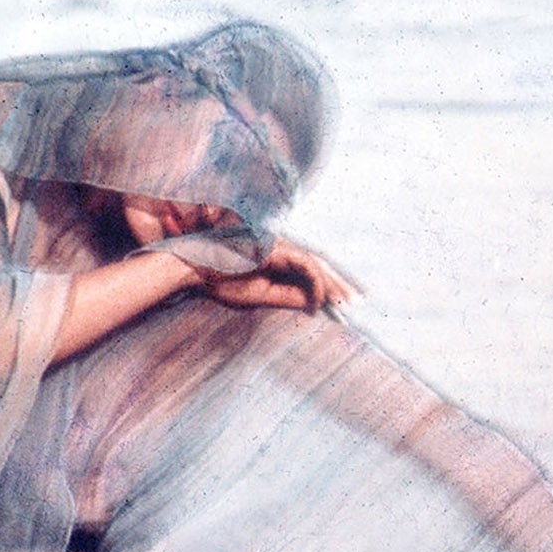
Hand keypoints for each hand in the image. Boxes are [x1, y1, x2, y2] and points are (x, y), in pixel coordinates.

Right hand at [204, 238, 357, 314]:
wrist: (197, 267)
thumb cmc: (222, 279)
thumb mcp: (260, 296)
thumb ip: (287, 297)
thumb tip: (313, 304)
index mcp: (279, 258)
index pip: (310, 271)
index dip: (327, 287)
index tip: (340, 306)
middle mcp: (283, 248)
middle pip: (319, 265)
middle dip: (338, 285)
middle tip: (355, 303)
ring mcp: (280, 245)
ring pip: (316, 264)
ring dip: (332, 285)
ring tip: (343, 304)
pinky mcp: (276, 247)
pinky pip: (304, 265)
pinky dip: (314, 283)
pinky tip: (320, 300)